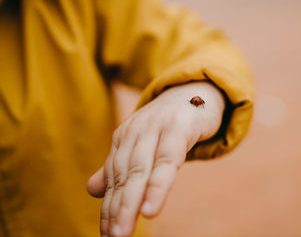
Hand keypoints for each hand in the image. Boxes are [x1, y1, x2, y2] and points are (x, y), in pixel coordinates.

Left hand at [86, 81, 224, 236]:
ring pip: (140, 170)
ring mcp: (156, 128)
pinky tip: (151, 209)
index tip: (105, 234)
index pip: (114, 178)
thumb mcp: (144, 144)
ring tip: (122, 232)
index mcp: (125, 138)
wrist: (197, 89)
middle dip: (115, 209)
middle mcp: (135, 132)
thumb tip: (93, 191)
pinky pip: (167, 160)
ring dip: (130, 202)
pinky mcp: (179, 128)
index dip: (108, 207)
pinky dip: (158, 186)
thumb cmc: (171, 123)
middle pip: (123, 176)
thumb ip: (121, 167)